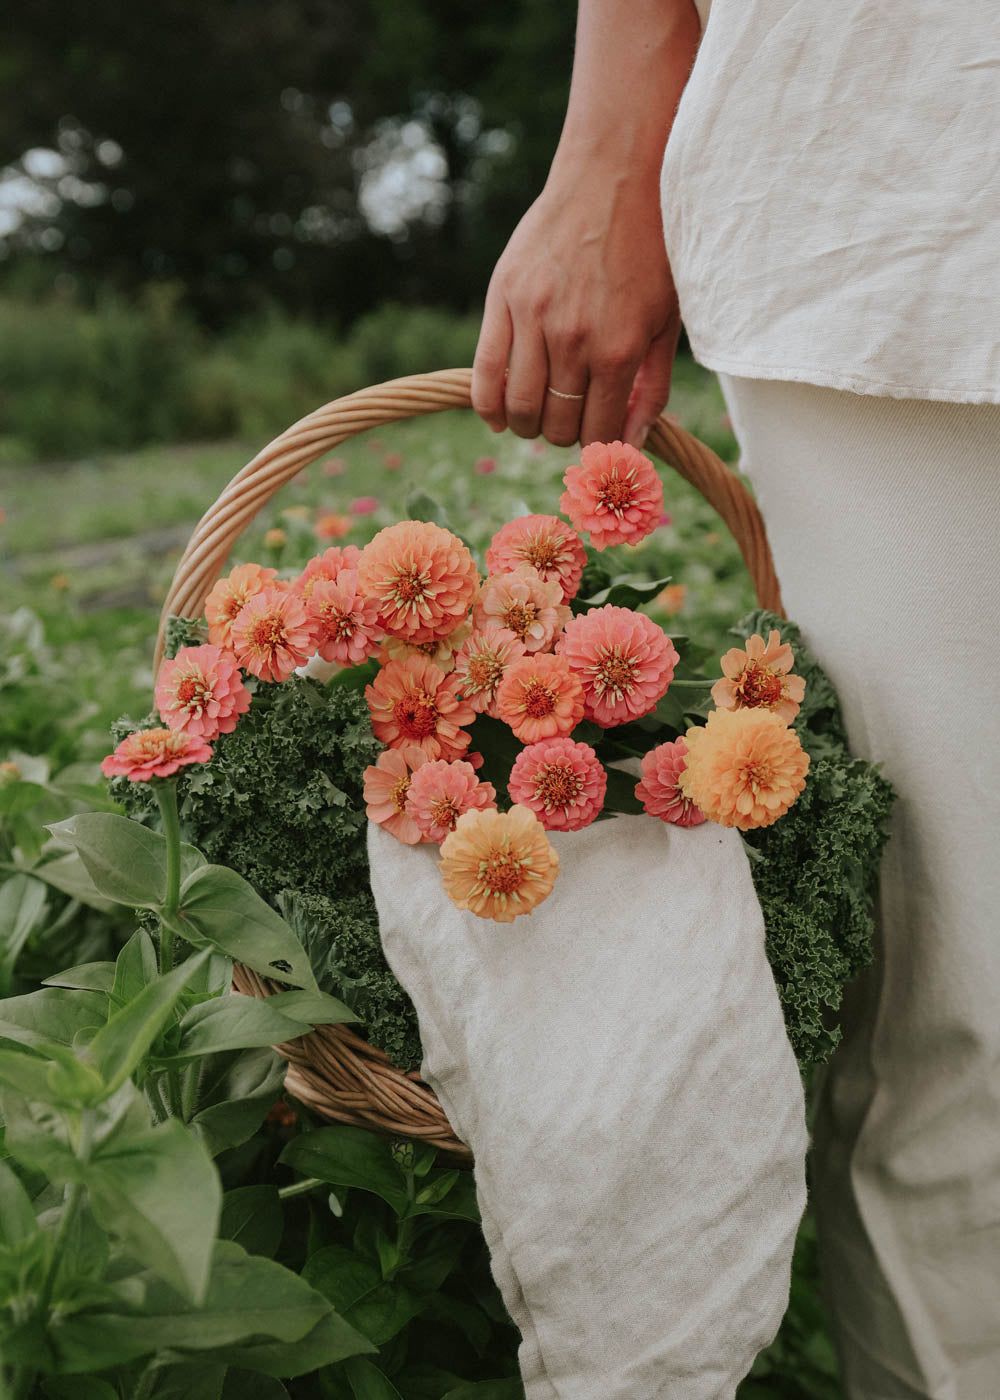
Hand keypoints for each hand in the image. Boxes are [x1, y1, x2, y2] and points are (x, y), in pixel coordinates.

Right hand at [471, 176, 681, 450]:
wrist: (616, 177)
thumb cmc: (650, 251)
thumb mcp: (667, 322)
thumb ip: (653, 387)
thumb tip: (634, 442)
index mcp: (620, 349)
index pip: (598, 432)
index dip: (597, 443)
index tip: (596, 434)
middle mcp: (575, 340)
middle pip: (556, 425)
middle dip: (563, 434)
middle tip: (569, 418)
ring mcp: (535, 318)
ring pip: (520, 408)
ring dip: (528, 425)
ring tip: (537, 415)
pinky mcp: (503, 297)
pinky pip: (484, 372)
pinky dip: (488, 406)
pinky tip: (497, 415)